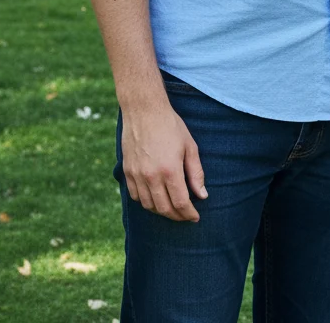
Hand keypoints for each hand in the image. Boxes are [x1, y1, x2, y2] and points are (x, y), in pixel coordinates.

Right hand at [121, 102, 206, 221]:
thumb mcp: (190, 146)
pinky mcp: (127, 172)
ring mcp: (137, 176)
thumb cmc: (171, 126)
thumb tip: (202, 195)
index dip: (189, 214)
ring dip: (162, 211)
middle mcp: (151, 177)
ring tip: (172, 209)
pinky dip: (146, 203)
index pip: (180, 203)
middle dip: (177, 216)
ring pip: (149, 206)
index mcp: (170, 170)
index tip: (195, 217)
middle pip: (164, 208)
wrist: (145, 111)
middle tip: (186, 216)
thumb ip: (196, 173)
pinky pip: (136, 197)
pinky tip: (155, 199)